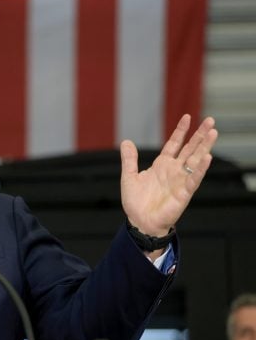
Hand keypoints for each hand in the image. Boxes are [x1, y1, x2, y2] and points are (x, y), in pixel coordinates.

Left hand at [120, 114, 217, 236]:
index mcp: (162, 165)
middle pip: (190, 149)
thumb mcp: (129, 177)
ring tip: (213, 133)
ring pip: (195, 160)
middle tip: (210, 120)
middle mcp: (174, 170)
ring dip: (205, 147)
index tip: (187, 117)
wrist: (140, 222)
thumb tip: (126, 141)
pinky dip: (200, 169)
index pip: (174, 144)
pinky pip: (194, 179)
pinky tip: (207, 157)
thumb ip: (129, 160)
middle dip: (199, 135)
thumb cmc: (136, 202)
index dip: (180, 131)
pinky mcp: (184, 193)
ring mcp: (180, 180)